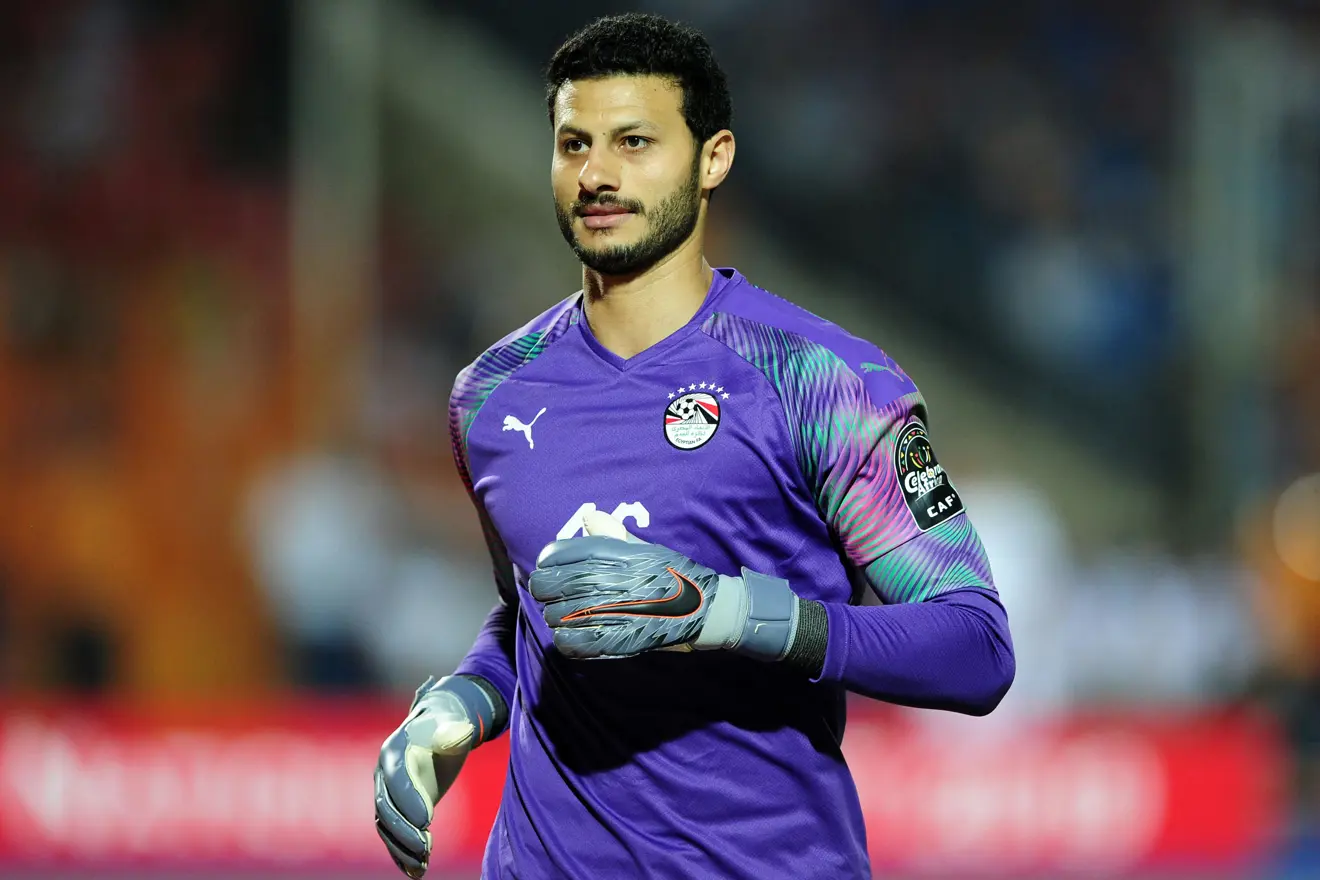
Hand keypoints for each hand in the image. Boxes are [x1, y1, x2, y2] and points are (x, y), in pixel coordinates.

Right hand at [374, 677, 478, 877]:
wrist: (437, 729)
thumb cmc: (448, 726)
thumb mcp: (453, 725)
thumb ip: (455, 731)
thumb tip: (460, 733)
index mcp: (394, 751)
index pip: (397, 779)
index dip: (409, 800)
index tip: (427, 821)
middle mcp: (383, 774)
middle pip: (386, 807)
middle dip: (404, 830)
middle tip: (427, 848)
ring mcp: (385, 793)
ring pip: (386, 826)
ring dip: (401, 848)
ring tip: (422, 866)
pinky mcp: (394, 809)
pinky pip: (392, 835)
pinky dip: (401, 854)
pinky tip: (416, 871)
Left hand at [529, 511, 799, 660]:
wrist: (705, 609)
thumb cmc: (673, 575)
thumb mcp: (646, 548)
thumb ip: (615, 535)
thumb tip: (589, 518)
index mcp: (623, 555)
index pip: (570, 552)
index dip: (553, 557)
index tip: (544, 562)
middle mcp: (618, 580)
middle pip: (560, 583)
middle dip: (545, 587)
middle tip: (542, 590)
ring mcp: (619, 611)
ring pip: (564, 614)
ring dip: (554, 615)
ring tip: (555, 615)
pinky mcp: (623, 639)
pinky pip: (580, 642)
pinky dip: (567, 640)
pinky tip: (566, 636)